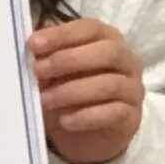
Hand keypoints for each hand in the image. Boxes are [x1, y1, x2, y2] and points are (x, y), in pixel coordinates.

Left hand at [30, 18, 144, 163]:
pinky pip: (113, 113)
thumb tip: (33, 43)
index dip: (62, 34)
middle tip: (38, 71)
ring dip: (72, 91)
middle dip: (69, 60)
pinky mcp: (131, 116)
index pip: (90, 28)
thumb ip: (46, 56)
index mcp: (108, 40)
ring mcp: (132, 89)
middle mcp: (126, 61)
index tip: (33, 44)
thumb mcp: (53, 73)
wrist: (84, 135)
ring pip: (110, 84)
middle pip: (108, 52)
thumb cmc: (70, 93)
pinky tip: (64, 121)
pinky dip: (85, 117)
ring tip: (45, 100)